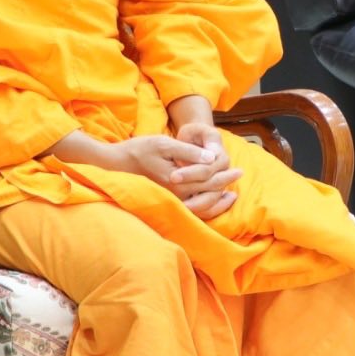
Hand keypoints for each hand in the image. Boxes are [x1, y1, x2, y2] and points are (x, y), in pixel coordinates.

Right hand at [103, 133, 242, 218]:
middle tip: (239, 177)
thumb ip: (188, 152)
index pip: (208, 180)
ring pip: (201, 207)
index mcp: (176, 181)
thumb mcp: (164, 144)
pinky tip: (211, 202)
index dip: (225, 175)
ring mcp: (170, 202)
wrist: (115, 165)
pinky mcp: (166, 203)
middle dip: (225, 185)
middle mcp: (175, 196)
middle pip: (208, 194)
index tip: (238, 170)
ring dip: (218, 201)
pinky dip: (205, 208)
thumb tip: (211, 158)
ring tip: (231, 195)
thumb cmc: (139, 150)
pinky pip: (190, 211)